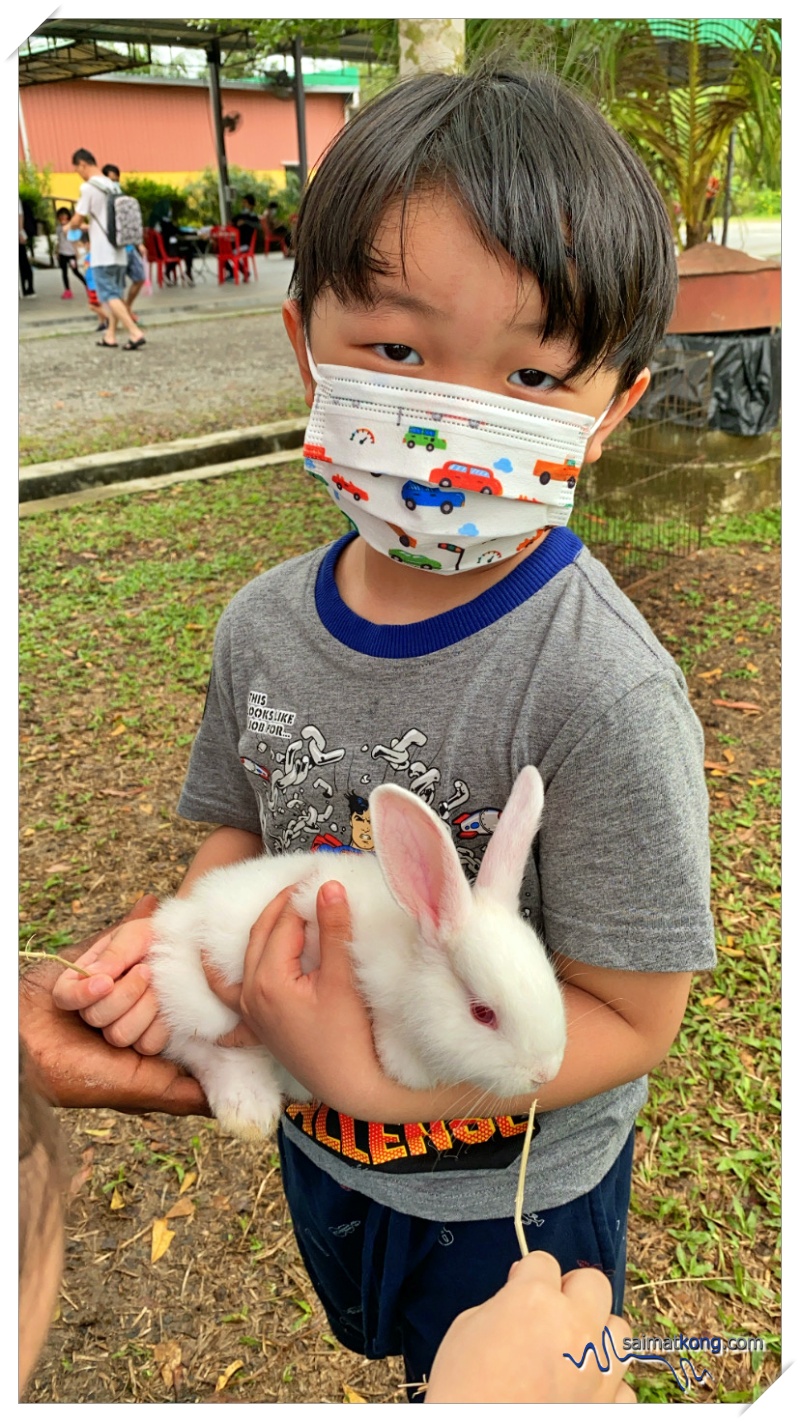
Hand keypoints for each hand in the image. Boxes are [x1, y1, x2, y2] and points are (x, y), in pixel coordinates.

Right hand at [20, 896, 208, 1116]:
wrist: (24, 1053)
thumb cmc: (79, 1076)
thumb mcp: (138, 1089)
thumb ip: (183, 1093)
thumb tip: (226, 1105)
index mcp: (157, 1018)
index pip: (177, 1002)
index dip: (156, 1019)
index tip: (134, 1039)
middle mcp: (140, 992)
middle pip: (157, 982)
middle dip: (129, 1009)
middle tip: (104, 1031)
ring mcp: (116, 972)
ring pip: (133, 968)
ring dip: (108, 998)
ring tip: (88, 1014)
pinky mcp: (90, 959)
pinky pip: (101, 959)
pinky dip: (84, 984)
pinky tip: (82, 993)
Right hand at [52, 915, 168, 1054]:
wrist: (188, 950)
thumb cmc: (155, 938)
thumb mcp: (134, 935)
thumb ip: (115, 953)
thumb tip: (96, 975)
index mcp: (85, 979)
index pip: (65, 996)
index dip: (82, 994)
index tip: (106, 981)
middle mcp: (97, 1006)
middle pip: (95, 1017)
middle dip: (125, 993)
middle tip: (146, 970)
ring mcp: (120, 1026)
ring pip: (119, 1035)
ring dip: (144, 1008)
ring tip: (158, 985)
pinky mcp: (144, 1040)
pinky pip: (147, 1044)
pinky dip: (161, 1024)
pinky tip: (168, 1004)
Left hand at [204, 882, 384, 1111]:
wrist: (352, 1088)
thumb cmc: (350, 1036)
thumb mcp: (343, 980)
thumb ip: (333, 931)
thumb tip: (326, 885)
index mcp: (269, 979)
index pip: (284, 922)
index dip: (301, 894)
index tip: (317, 872)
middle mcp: (250, 994)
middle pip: (260, 935)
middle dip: (279, 906)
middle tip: (301, 882)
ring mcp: (250, 1012)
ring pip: (239, 961)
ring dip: (250, 933)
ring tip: (257, 910)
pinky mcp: (258, 1025)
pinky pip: (229, 996)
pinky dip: (222, 977)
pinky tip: (215, 963)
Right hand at [425, 1251, 636, 1402]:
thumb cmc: (462, 1391)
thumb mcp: (466, 1329)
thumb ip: (501, 1304)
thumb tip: (517, 1296)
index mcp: (534, 1300)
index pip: (543, 1262)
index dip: (528, 1273)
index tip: (522, 1283)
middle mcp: (574, 1328)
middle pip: (593, 1283)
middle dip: (571, 1290)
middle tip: (551, 1307)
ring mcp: (596, 1370)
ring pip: (618, 1330)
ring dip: (597, 1332)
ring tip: (573, 1346)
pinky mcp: (606, 1406)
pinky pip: (622, 1384)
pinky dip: (605, 1382)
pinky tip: (582, 1386)